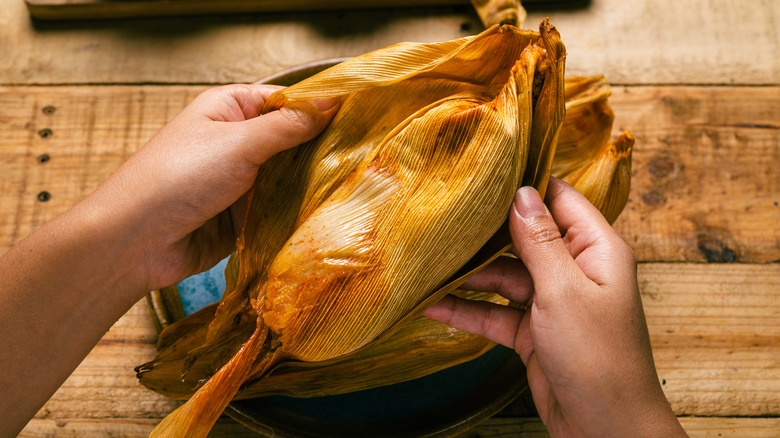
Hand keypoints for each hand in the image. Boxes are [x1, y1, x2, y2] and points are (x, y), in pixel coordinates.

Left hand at [97, 84, 339, 290]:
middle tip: (362, 159)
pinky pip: (278, 210)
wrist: (136, 241)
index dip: (318, 109)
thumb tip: (332, 101)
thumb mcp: (239, 143)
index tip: (358, 121)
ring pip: (288, 179)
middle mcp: (237, 142)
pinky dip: (295, 214)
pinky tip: (324, 216)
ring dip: (309, 186)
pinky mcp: (243, 216)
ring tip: (352, 188)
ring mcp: (241, 181)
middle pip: (292, 142)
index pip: (285, 102)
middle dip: (319, 152)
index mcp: (230, 110)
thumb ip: (287, 126)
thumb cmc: (179, 177)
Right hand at [424, 178, 685, 436]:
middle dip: (486, 230)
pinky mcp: (533, 332)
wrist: (605, 430)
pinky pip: (494, 312)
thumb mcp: (564, 291)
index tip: (483, 171)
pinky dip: (466, 309)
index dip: (524, 185)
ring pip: (503, 276)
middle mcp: (574, 270)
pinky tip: (431, 304)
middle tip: (443, 212)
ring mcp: (552, 302)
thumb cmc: (598, 358)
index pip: (559, 199)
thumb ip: (539, 241)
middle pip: (524, 237)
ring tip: (426, 260)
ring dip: (468, 273)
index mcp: (596, 249)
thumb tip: (521, 192)